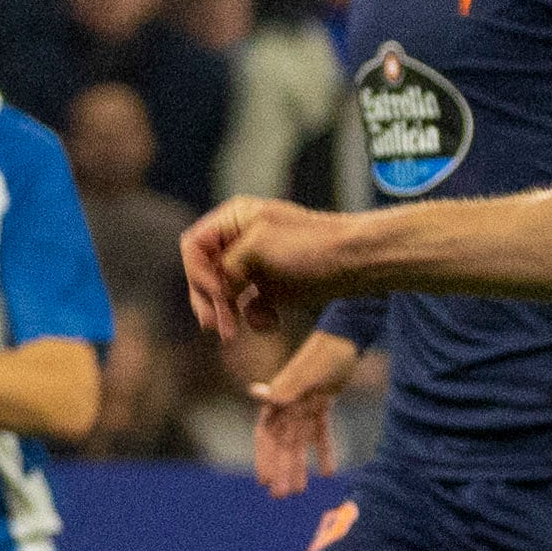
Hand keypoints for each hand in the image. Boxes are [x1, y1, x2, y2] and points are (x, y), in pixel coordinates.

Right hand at [182, 194, 349, 332]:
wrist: (357, 263)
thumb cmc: (310, 247)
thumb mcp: (257, 247)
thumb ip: (226, 265)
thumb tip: (217, 291)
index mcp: (235, 218)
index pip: (194, 246)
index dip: (198, 273)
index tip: (217, 293)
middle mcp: (241, 239)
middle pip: (204, 272)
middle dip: (208, 299)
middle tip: (216, 326)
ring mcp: (256, 265)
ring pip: (223, 293)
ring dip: (226, 313)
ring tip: (232, 332)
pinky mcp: (272, 288)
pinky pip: (247, 307)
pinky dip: (253, 317)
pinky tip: (269, 321)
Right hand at [250, 332, 357, 497]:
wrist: (347, 337)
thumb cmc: (324, 352)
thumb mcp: (306, 371)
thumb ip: (285, 386)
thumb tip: (254, 393)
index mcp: (279, 398)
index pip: (267, 434)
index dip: (264, 458)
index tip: (265, 481)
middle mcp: (288, 404)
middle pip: (283, 443)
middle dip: (281, 469)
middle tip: (281, 496)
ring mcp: (304, 405)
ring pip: (299, 442)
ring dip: (299, 466)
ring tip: (300, 491)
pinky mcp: (321, 404)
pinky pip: (320, 432)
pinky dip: (323, 451)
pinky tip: (327, 472)